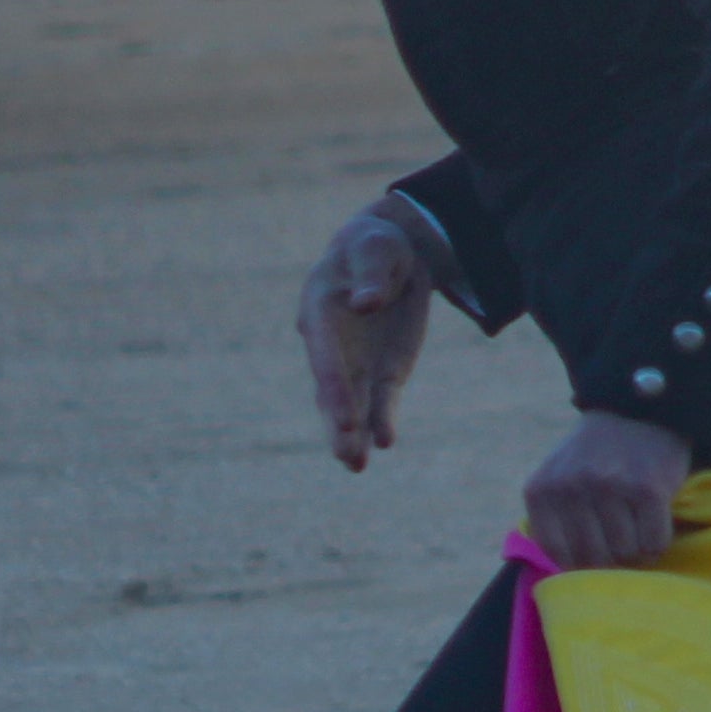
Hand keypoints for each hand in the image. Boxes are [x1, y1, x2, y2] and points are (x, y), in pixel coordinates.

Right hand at [297, 198, 435, 469]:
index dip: (334, 385)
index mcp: (319, 311)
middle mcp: (331, 345)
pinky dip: (382, 420)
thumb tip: (365, 304)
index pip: (324, 355)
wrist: (391, 256)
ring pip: (350, 405)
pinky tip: (385, 441)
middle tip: (346, 451)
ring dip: (352, 434)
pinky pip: (381, 401)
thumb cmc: (375, 246)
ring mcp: (355, 364)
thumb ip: (372, 274)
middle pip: (331, 390)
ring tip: (355, 465)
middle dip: (339, 420)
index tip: (344, 415)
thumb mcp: (377, 249)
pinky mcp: (382, 372)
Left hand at [523, 410, 690, 571]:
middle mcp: (572, 487)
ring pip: (625, 554)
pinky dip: (657, 545)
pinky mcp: (648, 488)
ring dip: (636, 554)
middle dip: (611, 562)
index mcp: (542, 489)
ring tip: (638, 535)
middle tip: (621, 548)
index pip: (559, 555)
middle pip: (593, 558)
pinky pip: (654, 543)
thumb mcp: (557, 478)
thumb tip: (565, 580)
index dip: (581, 566)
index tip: (595, 558)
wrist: (638, 410)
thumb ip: (552, 520)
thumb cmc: (595, 456)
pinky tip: (653, 527)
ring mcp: (610, 486)